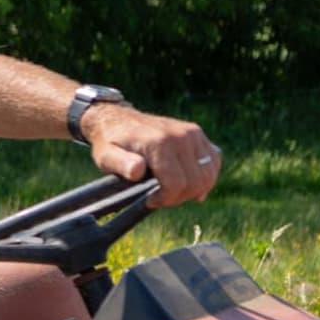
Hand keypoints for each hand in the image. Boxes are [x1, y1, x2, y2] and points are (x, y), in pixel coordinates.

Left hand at [83, 105, 220, 206]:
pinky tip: (189, 183)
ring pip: (207, 174)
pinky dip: (205, 177)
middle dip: (179, 197)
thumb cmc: (111, 142)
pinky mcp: (198, 134)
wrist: (117, 118)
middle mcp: (181, 136)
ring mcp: (192, 133)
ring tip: (171, 191)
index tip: (150, 201)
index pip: (176, 184)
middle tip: (161, 198)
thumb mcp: (106, 156)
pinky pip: (213, 162)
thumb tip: (137, 170)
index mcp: (159, 143)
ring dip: (193, 189)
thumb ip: (120, 164)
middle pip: (195, 182)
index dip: (165, 199)